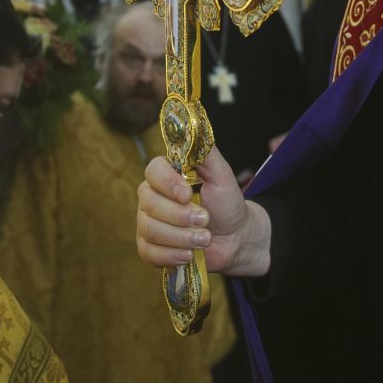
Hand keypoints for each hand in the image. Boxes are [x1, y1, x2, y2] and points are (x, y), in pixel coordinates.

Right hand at [135, 145, 270, 277]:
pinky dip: (170, 256)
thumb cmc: (226, 202)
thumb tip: (195, 125)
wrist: (234, 237)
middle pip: (148, 203)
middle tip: (205, 221)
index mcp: (167, 174)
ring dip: (181, 238)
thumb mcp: (222, 174)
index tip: (188, 194)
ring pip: (149, 229)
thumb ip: (206, 151)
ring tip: (204, 238)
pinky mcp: (150, 247)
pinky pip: (147, 252)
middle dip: (180, 216)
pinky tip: (189, 255)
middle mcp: (152, 196)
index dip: (167, 183)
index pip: (152, 171)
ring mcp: (148, 222)